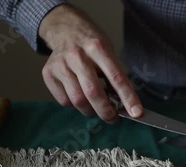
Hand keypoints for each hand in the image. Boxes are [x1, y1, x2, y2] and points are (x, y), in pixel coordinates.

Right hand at [39, 4, 142, 122]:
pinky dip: (75, 106)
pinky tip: (80, 97)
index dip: (128, 98)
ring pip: (77, 100)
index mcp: (98, 48)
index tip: (137, 113)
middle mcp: (77, 56)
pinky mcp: (48, 73)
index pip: (116, 77)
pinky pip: (64, 101)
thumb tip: (125, 105)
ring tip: (96, 107)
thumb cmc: (92, 46)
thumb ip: (116, 77)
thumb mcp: (109, 53)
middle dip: (106, 111)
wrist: (65, 29)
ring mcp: (60, 64)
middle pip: (93, 92)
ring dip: (91, 110)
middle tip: (113, 118)